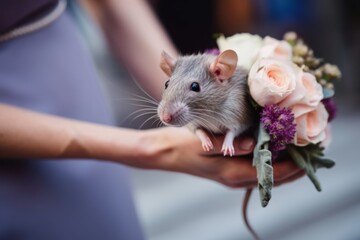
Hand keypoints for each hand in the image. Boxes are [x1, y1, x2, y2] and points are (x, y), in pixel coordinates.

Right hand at [142, 127, 303, 187]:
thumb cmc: (182, 146)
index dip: (292, 165)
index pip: (271, 173)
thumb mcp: (204, 143)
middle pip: (272, 178)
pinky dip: (269, 165)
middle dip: (294, 168)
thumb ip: (229, 145)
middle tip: (312, 155)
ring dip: (283, 167)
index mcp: (232, 173)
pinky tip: (274, 154)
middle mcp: (235, 178)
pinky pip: (256, 172)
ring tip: (299, 155)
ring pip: (265, 176)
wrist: (166, 153)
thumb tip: (253, 144)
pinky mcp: (228, 171)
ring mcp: (231, 177)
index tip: (310, 154)